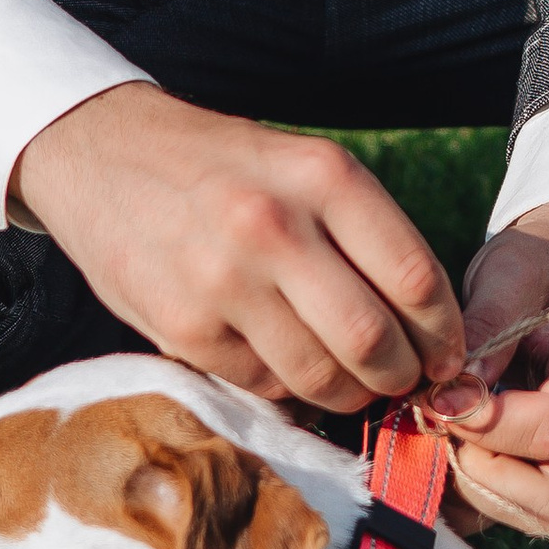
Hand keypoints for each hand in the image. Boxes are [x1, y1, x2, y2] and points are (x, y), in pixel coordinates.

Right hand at [12, 84, 467, 414]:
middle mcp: (274, 226)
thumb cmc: (224, 166)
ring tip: (352, 382)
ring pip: (321, 376)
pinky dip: (287, 387)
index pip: (415, 278)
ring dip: (350, 394)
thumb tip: (426, 325)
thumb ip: (361, 233)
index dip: (444, 333)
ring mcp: (223, 281)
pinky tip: (286, 363)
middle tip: (404, 379)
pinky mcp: (182, 328)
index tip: (447, 352)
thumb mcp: (301, 165)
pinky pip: (264, 384)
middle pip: (374, 340)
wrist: (101, 153)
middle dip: (402, 375)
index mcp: (322, 176)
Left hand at [432, 203, 548, 534]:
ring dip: (468, 486)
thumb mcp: (512, 273)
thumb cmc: (539, 270)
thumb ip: (488, 324)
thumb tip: (454, 389)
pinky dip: (463, 497)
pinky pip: (505, 514)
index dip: (484, 423)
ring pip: (529, 515)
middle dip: (481, 469)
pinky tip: (433, 452)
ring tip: (432, 431)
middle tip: (437, 424)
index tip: (434, 397)